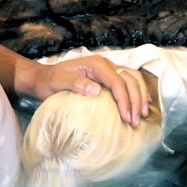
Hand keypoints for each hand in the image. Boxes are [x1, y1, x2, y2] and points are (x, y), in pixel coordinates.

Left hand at [34, 56, 149, 126]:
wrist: (43, 77)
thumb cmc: (49, 81)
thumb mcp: (58, 82)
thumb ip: (76, 84)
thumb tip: (96, 91)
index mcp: (96, 64)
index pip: (118, 82)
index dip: (125, 100)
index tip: (127, 118)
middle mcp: (106, 64)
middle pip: (130, 80)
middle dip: (136, 101)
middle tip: (135, 122)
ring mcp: (109, 69)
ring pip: (134, 79)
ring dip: (141, 96)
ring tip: (142, 115)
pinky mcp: (108, 76)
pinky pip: (129, 81)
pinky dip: (138, 92)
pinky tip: (141, 105)